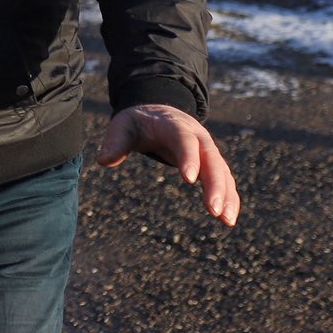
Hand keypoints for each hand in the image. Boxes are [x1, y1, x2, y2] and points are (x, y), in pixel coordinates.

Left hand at [97, 103, 239, 226]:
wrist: (158, 112)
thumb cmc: (138, 122)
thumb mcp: (123, 126)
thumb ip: (115, 141)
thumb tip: (102, 160)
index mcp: (175, 125)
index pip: (184, 140)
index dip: (188, 158)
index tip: (189, 179)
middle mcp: (198, 138)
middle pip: (211, 159)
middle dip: (215, 184)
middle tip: (213, 209)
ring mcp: (207, 151)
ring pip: (222, 172)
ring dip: (227, 195)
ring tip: (226, 220)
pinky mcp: (211, 164)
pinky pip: (224, 180)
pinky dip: (229, 198)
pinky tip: (228, 219)